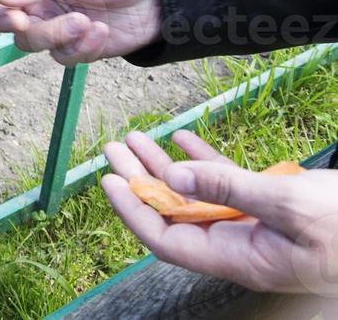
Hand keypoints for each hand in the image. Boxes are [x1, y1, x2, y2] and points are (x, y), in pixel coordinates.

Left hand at [102, 130, 337, 292]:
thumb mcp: (290, 204)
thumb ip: (230, 190)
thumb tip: (174, 180)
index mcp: (241, 258)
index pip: (167, 240)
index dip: (133, 211)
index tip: (106, 180)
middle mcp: (241, 246)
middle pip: (174, 215)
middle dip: (139, 181)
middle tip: (111, 149)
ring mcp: (256, 229)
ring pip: (196, 197)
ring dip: (164, 167)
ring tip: (136, 137)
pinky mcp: (274, 211)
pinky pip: (227, 187)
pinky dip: (204, 163)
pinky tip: (184, 139)